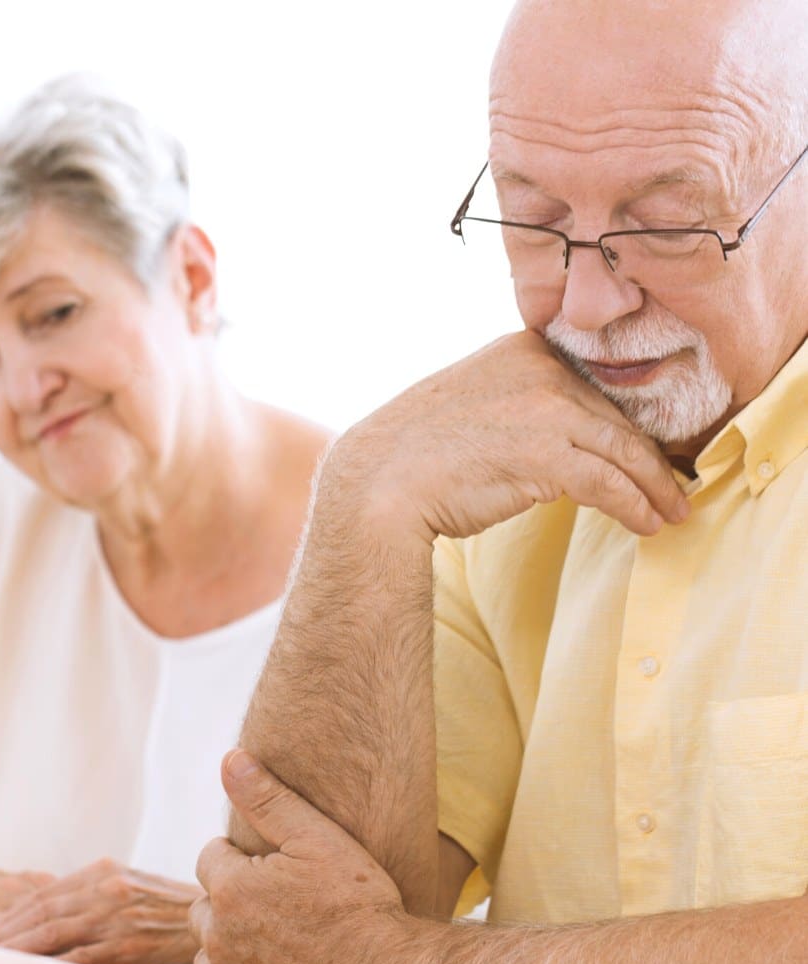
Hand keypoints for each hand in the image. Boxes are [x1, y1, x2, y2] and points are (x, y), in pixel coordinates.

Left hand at [0, 859, 199, 963]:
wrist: (223, 918)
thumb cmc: (177, 913)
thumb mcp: (134, 891)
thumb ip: (96, 900)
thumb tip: (55, 921)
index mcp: (104, 872)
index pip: (42, 894)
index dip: (8, 916)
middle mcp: (106, 888)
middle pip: (39, 912)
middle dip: (2, 935)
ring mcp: (117, 915)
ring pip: (52, 934)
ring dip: (17, 952)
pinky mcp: (130, 944)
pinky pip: (79, 959)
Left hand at [192, 749, 420, 963]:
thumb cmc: (361, 905)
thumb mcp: (319, 839)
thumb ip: (268, 798)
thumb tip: (230, 759)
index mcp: (230, 889)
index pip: (211, 857)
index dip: (247, 859)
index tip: (281, 870)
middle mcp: (219, 939)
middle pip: (203, 906)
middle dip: (233, 900)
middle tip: (283, 904)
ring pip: (210, 953)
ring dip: (232, 944)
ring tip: (282, 939)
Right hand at [332, 329, 688, 540]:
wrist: (379, 483)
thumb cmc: (418, 455)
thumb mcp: (472, 403)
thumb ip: (517, 404)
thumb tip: (555, 437)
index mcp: (521, 348)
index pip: (592, 383)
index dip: (626, 419)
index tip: (648, 447)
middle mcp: (539, 369)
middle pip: (616, 414)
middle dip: (651, 456)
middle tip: (675, 485)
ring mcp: (546, 409)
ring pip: (624, 449)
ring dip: (655, 487)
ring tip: (672, 512)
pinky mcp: (548, 455)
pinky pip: (609, 483)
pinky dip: (635, 506)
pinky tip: (647, 524)